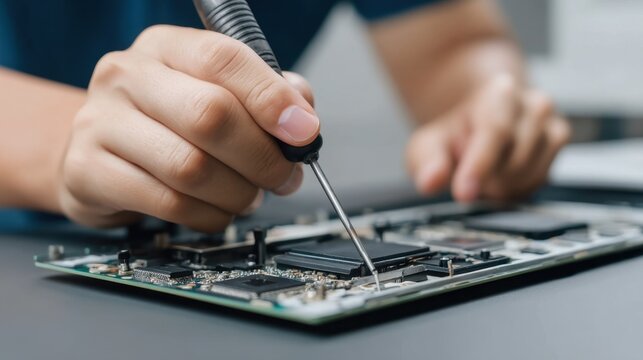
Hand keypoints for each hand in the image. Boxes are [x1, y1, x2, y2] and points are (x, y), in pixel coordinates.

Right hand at [57, 25, 317, 231]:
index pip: (223, 59)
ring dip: (237, 193)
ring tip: (248, 196)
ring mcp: (99, 122)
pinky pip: (168, 204)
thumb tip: (303, 120)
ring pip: (191, 167)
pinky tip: (216, 211)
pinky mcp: (86, 171)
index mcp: (165, 47)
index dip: (271, 98)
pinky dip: (208, 215)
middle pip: (210, 115)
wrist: (100, 150)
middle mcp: (127, 76)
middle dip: (262, 157)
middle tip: (283, 177)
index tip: (304, 133)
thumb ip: (265, 96)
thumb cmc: (168, 122)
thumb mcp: (215, 93)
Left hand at [407, 74, 570, 201]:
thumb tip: (430, 181)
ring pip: (531, 173)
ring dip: (502, 186)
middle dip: (488, 178)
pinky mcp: (558, 144)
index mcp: (499, 93)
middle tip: (466, 176)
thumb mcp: (429, 144)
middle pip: (515, 158)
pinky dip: (517, 188)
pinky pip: (540, 181)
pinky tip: (500, 178)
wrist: (479, 119)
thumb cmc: (455, 133)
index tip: (463, 192)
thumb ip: (428, 162)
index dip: (480, 165)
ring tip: (483, 172)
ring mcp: (551, 123)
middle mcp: (533, 104)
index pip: (496, 130)